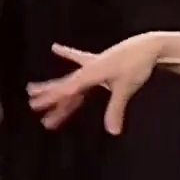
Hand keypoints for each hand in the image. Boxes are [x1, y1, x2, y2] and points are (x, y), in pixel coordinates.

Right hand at [26, 36, 160, 133]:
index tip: (35, 105)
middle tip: (31, 103)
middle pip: (65, 85)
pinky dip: (67, 54)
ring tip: (33, 90)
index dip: (51, 99)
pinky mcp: (99, 62)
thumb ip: (116, 109)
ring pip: (70, 80)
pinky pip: (79, 58)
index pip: (67, 90)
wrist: (148, 46)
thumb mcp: (126, 88)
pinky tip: (56, 48)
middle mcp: (88, 69)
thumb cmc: (137, 66)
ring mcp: (93, 65)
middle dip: (48, 95)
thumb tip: (112, 132)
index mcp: (91, 74)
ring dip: (56, 88)